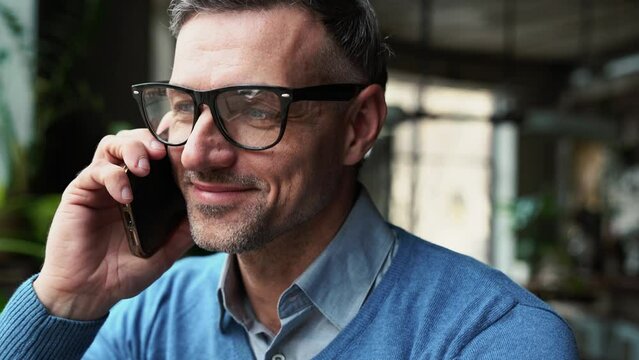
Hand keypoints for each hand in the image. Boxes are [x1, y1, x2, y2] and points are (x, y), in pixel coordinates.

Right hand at [33, 129, 192, 319]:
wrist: (89, 293)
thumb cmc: (125, 271)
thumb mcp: (164, 252)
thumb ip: (183, 232)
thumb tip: (208, 212)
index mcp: (143, 191)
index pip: (156, 155)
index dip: (171, 148)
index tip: (189, 152)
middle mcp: (120, 180)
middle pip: (134, 139)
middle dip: (150, 140)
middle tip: (163, 154)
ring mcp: (99, 185)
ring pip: (112, 144)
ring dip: (131, 149)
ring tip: (145, 168)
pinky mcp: (80, 192)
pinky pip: (95, 171)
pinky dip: (113, 177)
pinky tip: (125, 196)